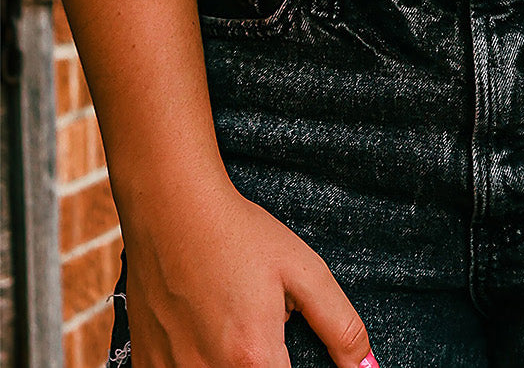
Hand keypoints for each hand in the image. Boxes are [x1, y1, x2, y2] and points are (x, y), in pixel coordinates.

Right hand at [118, 173, 377, 366]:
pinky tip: (202, 334)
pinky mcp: (146, 366)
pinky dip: (197, 362)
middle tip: (262, 336)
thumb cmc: (239, 235)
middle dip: (265, 365)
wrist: (171, 209)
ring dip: (232, 364)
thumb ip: (339, 325)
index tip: (289, 355)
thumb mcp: (303, 270)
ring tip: (233, 328)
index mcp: (254, 358)